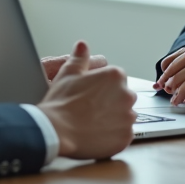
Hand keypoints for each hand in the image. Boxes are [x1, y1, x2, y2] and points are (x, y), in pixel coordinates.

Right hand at [37, 41, 136, 159]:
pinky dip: (113, 135)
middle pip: (123, 97)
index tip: (91, 95)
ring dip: (114, 119)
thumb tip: (82, 46)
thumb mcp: (68, 73)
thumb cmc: (62, 102)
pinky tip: (97, 134)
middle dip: (110, 102)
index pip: (116, 80)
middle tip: (90, 109)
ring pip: (125, 116)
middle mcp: (127, 95)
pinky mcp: (125, 137)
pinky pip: (123, 135)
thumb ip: (80, 57)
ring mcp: (127, 117)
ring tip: (93, 123)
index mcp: (115, 76)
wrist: (56, 131)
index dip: (101, 88)